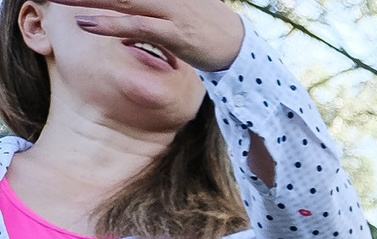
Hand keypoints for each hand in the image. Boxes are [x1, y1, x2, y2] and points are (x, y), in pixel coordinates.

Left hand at [72, 0, 245, 71]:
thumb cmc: (205, 24)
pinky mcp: (174, 34)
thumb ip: (149, 4)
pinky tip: (86, 23)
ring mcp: (169, 12)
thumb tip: (127, 8)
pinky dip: (110, 25)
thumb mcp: (177, 3)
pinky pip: (136, 28)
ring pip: (120, 0)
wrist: (240, 46)